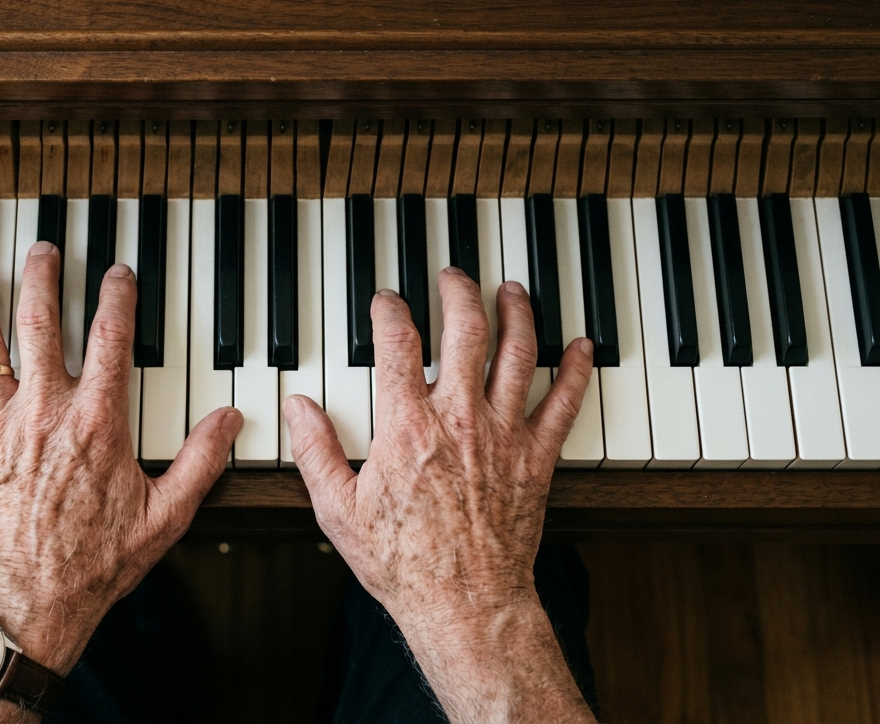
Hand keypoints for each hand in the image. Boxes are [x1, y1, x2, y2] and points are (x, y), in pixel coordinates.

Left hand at [0, 242, 239, 719]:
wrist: (32, 600)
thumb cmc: (96, 562)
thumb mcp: (166, 515)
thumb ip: (202, 461)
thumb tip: (230, 420)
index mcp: (96, 421)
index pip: (111, 339)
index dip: (116, 298)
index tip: (117, 274)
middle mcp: (44, 410)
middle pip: (41, 324)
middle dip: (44, 278)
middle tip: (43, 249)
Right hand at [283, 271, 595, 720]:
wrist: (463, 602)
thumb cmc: (402, 562)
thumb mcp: (337, 509)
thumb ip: (315, 451)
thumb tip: (298, 408)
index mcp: (406, 425)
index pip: (396, 343)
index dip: (390, 310)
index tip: (387, 301)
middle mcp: (458, 417)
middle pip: (466, 329)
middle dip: (459, 291)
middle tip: (453, 276)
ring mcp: (503, 434)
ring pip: (518, 353)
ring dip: (517, 313)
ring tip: (512, 290)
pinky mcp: (536, 457)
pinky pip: (564, 402)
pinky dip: (575, 369)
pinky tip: (580, 346)